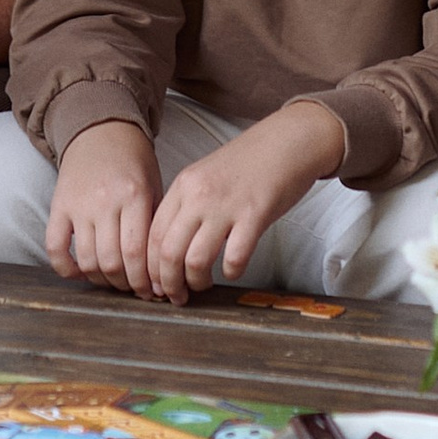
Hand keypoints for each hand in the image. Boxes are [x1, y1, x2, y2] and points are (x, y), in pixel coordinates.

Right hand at [47, 122, 162, 298]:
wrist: (102, 130)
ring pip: (87, 261)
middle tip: (135, 289)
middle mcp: (104, 201)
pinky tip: (81, 273)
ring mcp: (78, 205)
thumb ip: (156, 225)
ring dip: (102, 281)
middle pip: (112, 262)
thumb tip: (161, 270)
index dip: (145, 281)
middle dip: (126, 285)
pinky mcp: (58, 206)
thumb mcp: (155, 186)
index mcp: (134, 195)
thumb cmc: (134, 162)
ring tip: (114, 281)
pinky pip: (55, 248)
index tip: (153, 292)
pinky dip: (66, 269)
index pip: (137, 253)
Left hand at [143, 103, 345, 304]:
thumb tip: (169, 250)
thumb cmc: (248, 164)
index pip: (152, 235)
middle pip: (167, 252)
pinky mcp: (255, 215)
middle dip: (168, 283)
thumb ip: (186, 206)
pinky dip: (231, 272)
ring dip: (196, 282)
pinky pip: (234, 257)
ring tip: (203, 285)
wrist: (287, 142)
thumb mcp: (205, 177)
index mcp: (183, 186)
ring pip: (195, 260)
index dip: (150, 268)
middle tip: (177, 296)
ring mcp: (226, 205)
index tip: (156, 284)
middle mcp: (199, 195)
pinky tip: (233, 269)